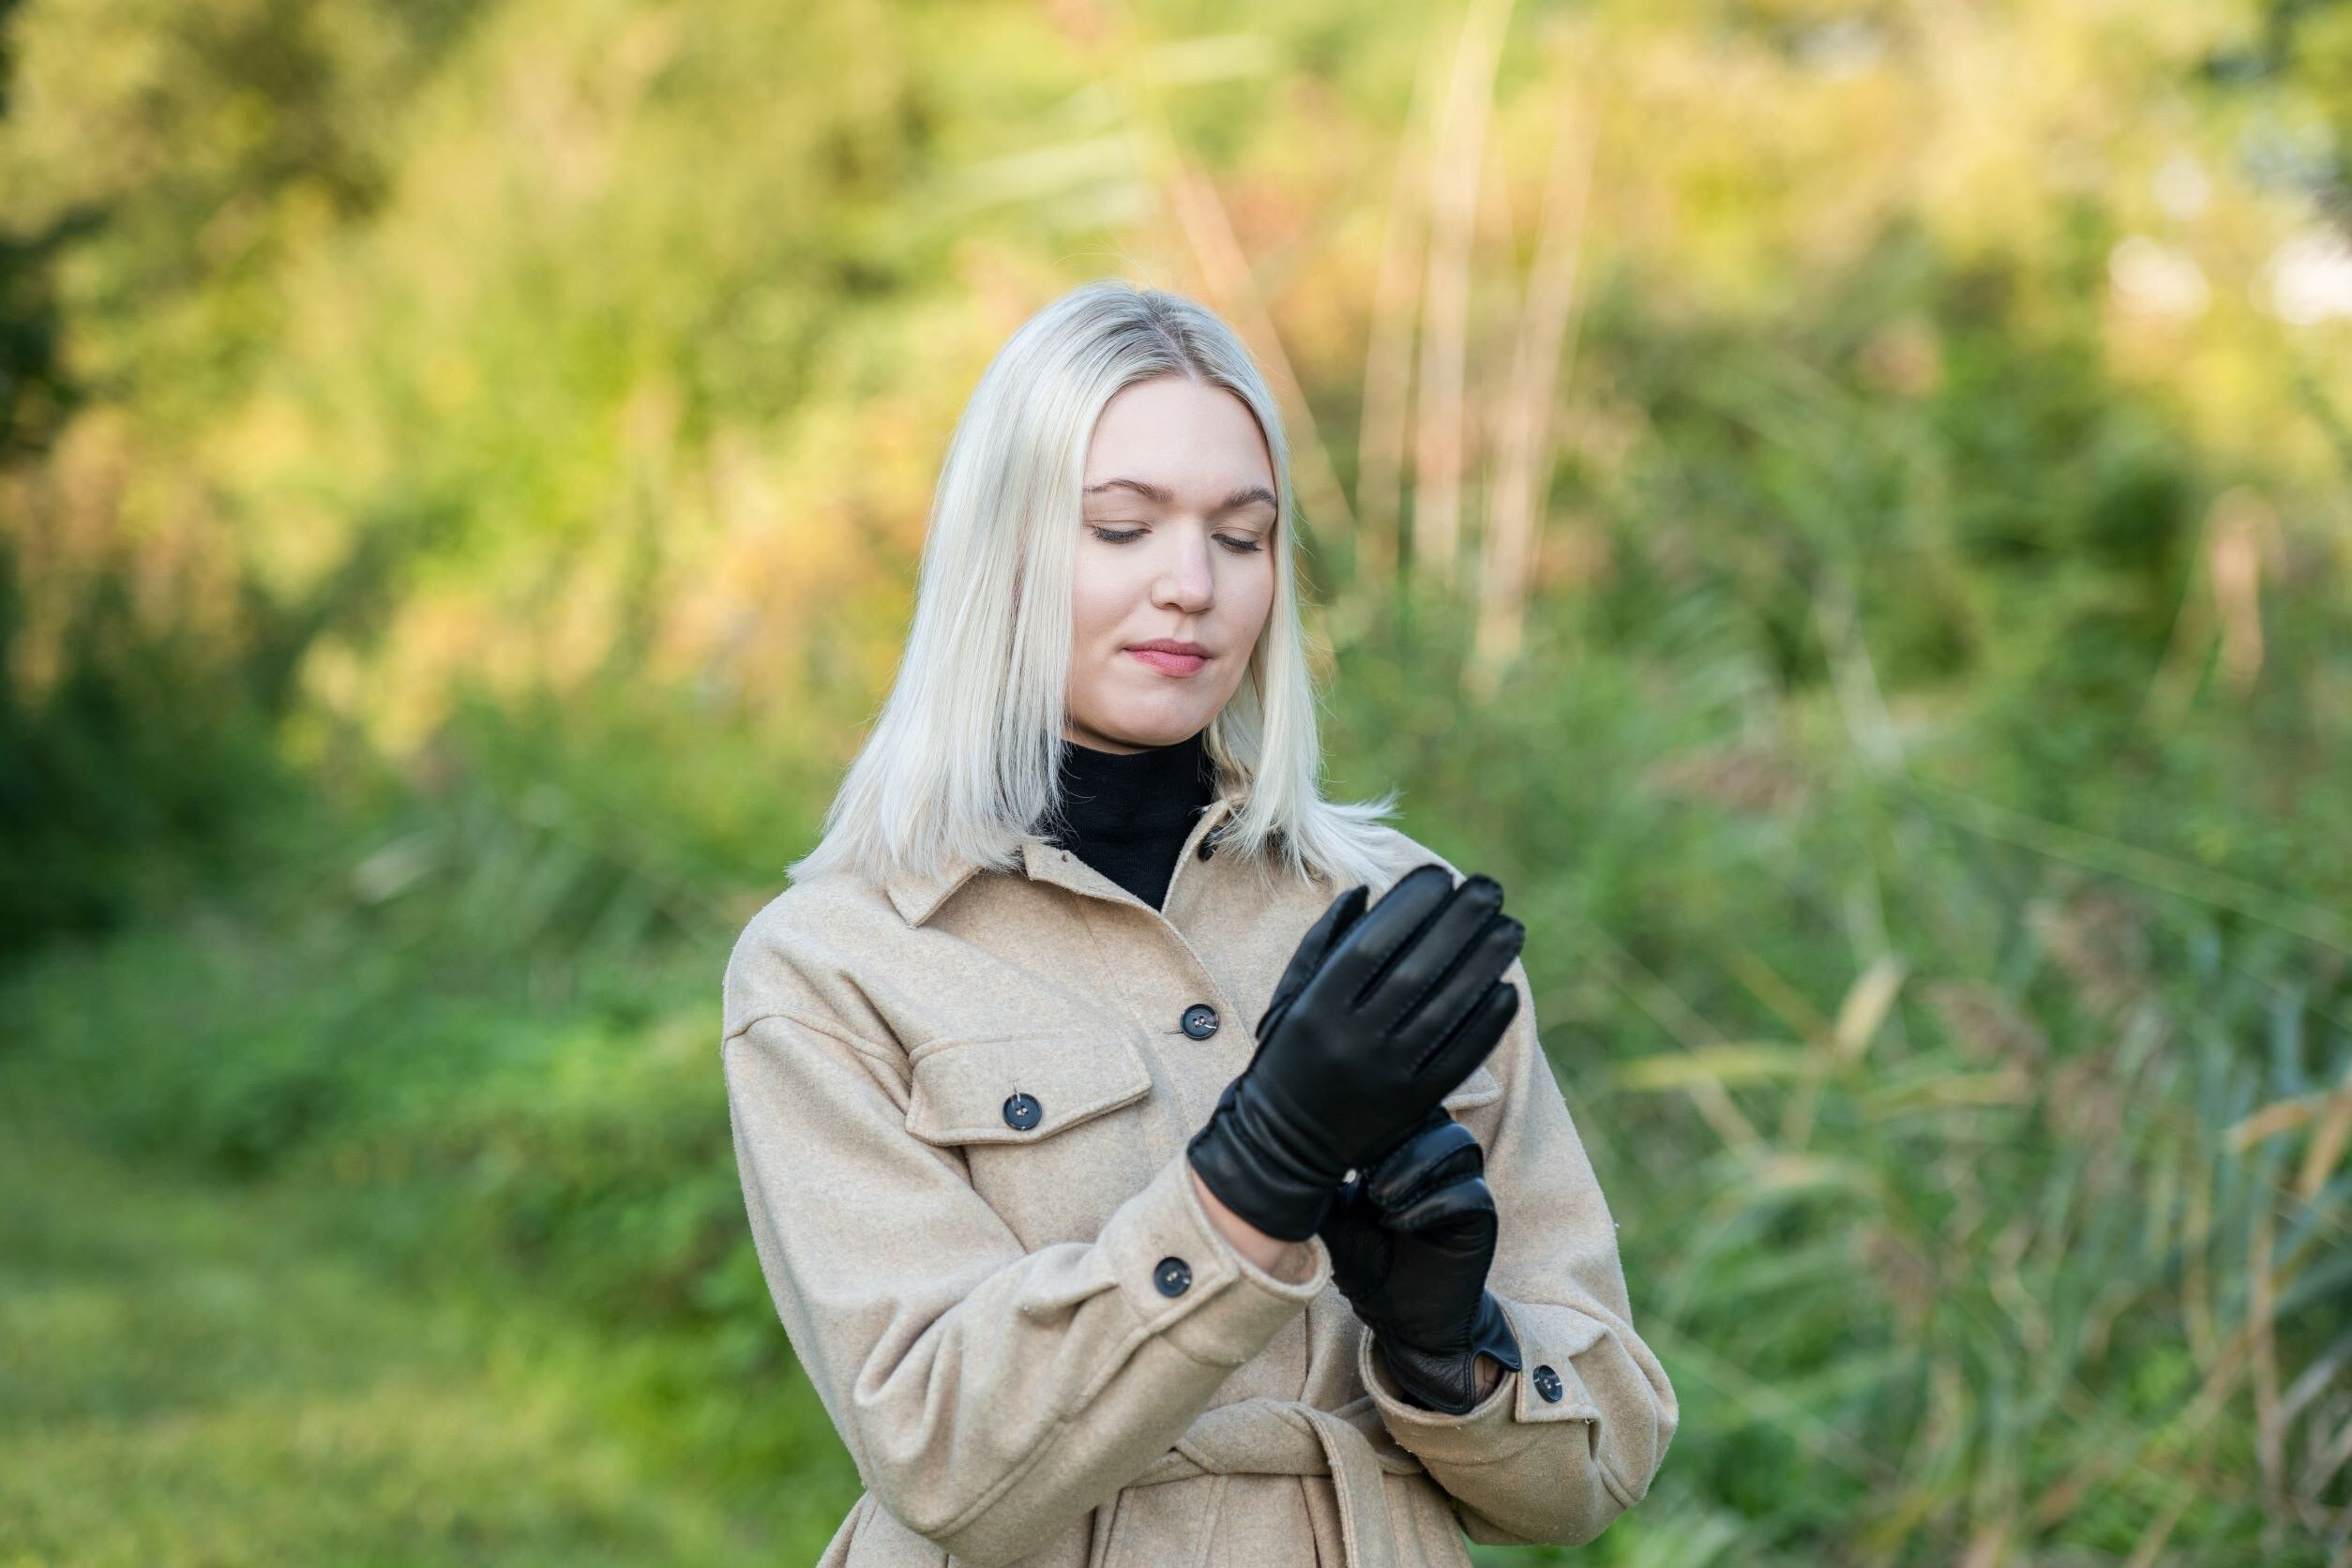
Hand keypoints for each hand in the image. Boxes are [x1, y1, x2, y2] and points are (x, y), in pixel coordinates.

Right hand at [1185, 863, 1523, 1240]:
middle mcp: (1350, 1039)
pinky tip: (1505, 988)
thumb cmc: (1289, 1053)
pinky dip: (1486, 1021)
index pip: (1372, 944)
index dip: (1410, 906)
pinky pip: (1458, 1056)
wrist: (1284, 1142)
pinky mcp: (1412, 1103)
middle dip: (1459, 924)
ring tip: (1511, 929)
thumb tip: (1368, 889)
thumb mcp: (1290, 995)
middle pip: (1416, 971)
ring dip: (1484, 965)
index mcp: (1316, 1007)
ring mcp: (1384, 1074)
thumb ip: (1324, 941)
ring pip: (1445, 1010)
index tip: (1441, 876)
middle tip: (1491, 889)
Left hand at [1320, 1113, 1521, 1415]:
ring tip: (1377, 1197)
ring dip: (1415, 1164)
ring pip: (1457, 1145)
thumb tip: (1269, 1151)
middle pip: (1432, 1115)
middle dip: (1396, 1132)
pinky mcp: (1479, 1220)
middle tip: (1357, 1164)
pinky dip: (1431, 1203)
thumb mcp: (1330, 1221)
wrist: (1404, 1318)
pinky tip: (1395, 1222)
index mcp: (1403, 1149)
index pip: (1399, 1106)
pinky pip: (1469, 1194)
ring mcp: (1461, 1186)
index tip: (1334, 1132)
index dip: (1372, 1111)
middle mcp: (1437, 1160)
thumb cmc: (1368, 1263)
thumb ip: (1313, 1185)